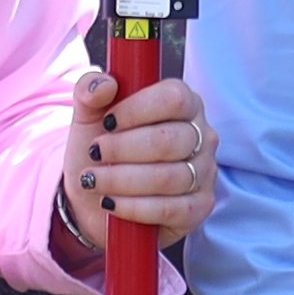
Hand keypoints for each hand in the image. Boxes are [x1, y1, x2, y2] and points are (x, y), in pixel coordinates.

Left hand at [66, 69, 213, 241]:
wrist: (97, 197)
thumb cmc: (102, 150)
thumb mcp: (88, 116)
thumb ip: (89, 90)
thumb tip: (103, 85)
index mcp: (184, 103)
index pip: (174, 98)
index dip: (136, 110)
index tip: (107, 122)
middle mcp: (202, 135)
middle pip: (168, 140)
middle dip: (122, 149)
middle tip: (96, 153)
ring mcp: (205, 173)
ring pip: (167, 177)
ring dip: (120, 180)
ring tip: (93, 180)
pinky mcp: (199, 208)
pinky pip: (169, 209)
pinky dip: (133, 207)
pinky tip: (110, 202)